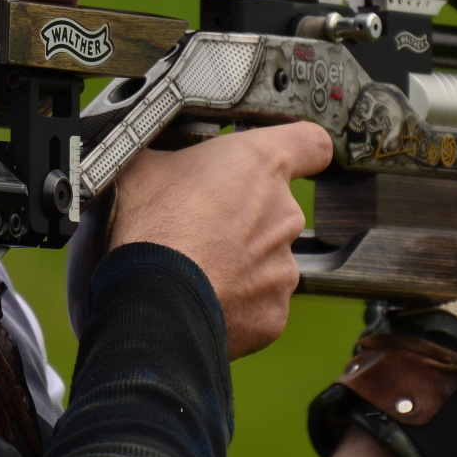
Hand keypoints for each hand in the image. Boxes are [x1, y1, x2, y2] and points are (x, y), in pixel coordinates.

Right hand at [110, 121, 332, 358]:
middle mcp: (284, 214)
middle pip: (276, 209)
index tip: (283, 161)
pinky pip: (258, 302)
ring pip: (267, 258)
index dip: (299, 151)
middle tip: (201, 225)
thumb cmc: (152, 226)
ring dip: (239, 262)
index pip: (312, 144)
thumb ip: (166, 153)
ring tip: (196, 266)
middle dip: (245, 216)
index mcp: (262, 165)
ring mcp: (284, 267)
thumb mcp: (145, 165)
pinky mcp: (274, 311)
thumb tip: (148, 149)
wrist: (153, 299)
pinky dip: (236, 301)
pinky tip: (204, 296)